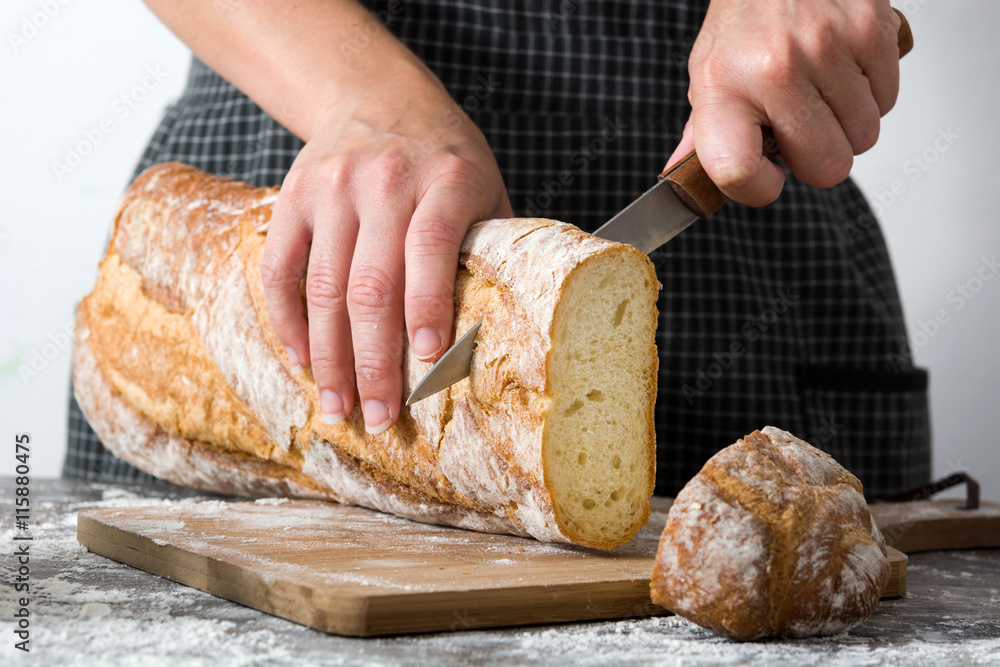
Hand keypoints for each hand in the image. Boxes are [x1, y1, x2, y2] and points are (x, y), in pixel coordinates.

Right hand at [261, 73, 510, 433]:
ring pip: (324, 286)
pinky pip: (282, 269)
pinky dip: (289, 319)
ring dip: (329, 356)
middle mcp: (384, 182)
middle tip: (379, 417)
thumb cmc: (443, 154)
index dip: (428, 307)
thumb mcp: (483, 184)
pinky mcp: (294, 198)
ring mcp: (332, 190)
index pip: (432, 247)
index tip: (427, 362)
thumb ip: (489, 245)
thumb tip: (502, 329)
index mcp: (445, 179)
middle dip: (374, 360)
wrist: (376, 94)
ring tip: (337, 405)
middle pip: (372, 283)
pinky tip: (303, 358)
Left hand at [666, 0, 902, 204]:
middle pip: (826, 168)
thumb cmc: (745, 19)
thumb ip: (703, 133)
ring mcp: (827, 49)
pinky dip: (870, 94)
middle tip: (801, 127)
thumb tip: (682, 182)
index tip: (766, 178)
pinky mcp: (871, 32)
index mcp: (722, 87)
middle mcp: (774, 69)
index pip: (737, 172)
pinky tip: (842, 69)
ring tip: (820, 90)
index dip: (757, 190)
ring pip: (863, 137)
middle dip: (819, 158)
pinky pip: (888, 101)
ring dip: (847, 125)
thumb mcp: (709, 73)